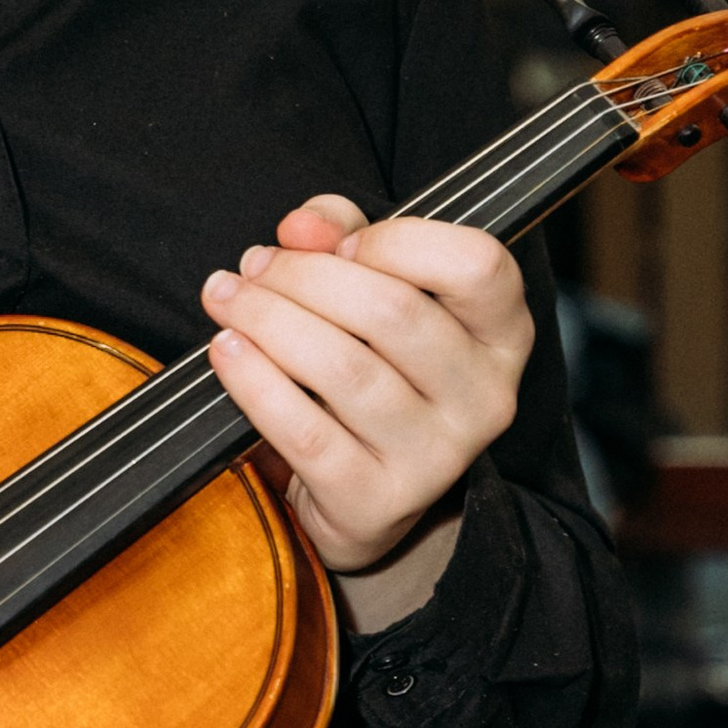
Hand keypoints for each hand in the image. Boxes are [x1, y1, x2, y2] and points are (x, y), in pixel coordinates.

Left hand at [202, 194, 531, 627]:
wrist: (366, 494)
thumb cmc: (375, 369)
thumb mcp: (373, 289)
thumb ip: (342, 235)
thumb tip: (302, 226)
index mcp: (501, 333)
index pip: (477, 264)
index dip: (397, 241)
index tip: (341, 244)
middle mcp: (484, 396)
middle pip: (393, 312)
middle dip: (303, 276)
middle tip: (254, 267)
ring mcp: (436, 456)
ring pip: (343, 369)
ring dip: (267, 321)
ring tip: (227, 299)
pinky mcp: (377, 500)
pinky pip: (306, 433)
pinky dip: (256, 382)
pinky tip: (228, 351)